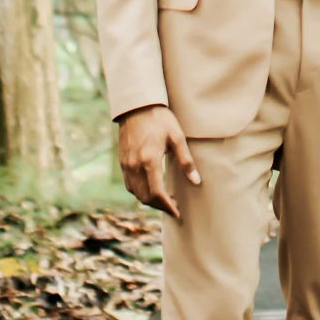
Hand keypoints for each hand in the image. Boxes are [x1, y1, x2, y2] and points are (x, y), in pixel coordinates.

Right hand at [117, 104, 200, 219]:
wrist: (137, 106)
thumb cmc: (160, 119)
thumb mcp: (177, 137)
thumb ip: (186, 161)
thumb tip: (196, 181)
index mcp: (150, 160)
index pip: (157, 193)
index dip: (167, 206)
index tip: (177, 213)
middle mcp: (135, 166)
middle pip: (145, 197)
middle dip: (160, 206)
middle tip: (174, 208)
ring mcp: (127, 165)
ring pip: (136, 193)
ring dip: (149, 201)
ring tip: (165, 200)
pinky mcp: (123, 162)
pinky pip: (130, 185)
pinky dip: (140, 192)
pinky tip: (151, 189)